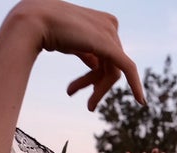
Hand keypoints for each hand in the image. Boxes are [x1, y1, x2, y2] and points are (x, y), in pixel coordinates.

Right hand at [16, 0, 144, 109]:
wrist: (36, 21)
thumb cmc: (47, 30)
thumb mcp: (72, 44)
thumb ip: (87, 52)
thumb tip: (95, 65)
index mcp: (102, 22)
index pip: (105, 55)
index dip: (95, 76)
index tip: (83, 90)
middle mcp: (110, 25)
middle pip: (110, 64)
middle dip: (96, 85)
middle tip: (89, 106)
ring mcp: (110, 33)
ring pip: (113, 72)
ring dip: (100, 92)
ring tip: (89, 107)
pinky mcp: (110, 46)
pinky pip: (128, 69)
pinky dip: (136, 86)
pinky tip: (140, 101)